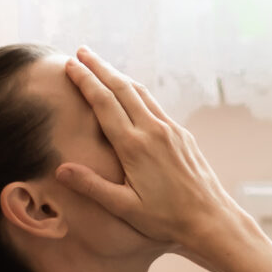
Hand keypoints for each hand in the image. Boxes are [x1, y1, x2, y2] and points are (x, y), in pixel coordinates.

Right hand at [53, 47, 271, 271]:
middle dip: (100, 67)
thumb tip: (61, 169)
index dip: (85, 81)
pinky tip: (130, 90)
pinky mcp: (181, 135)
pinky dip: (137, 91)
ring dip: (119, 75)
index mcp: (134, 146)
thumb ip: (92, 186)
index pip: (104, 102)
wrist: (210, 219)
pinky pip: (155, 105)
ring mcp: (170, 130)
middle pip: (122, 88)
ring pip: (140, 93)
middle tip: (81, 51)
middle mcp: (153, 131)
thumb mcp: (124, 208)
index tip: (70, 66)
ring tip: (101, 64)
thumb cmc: (165, 219)